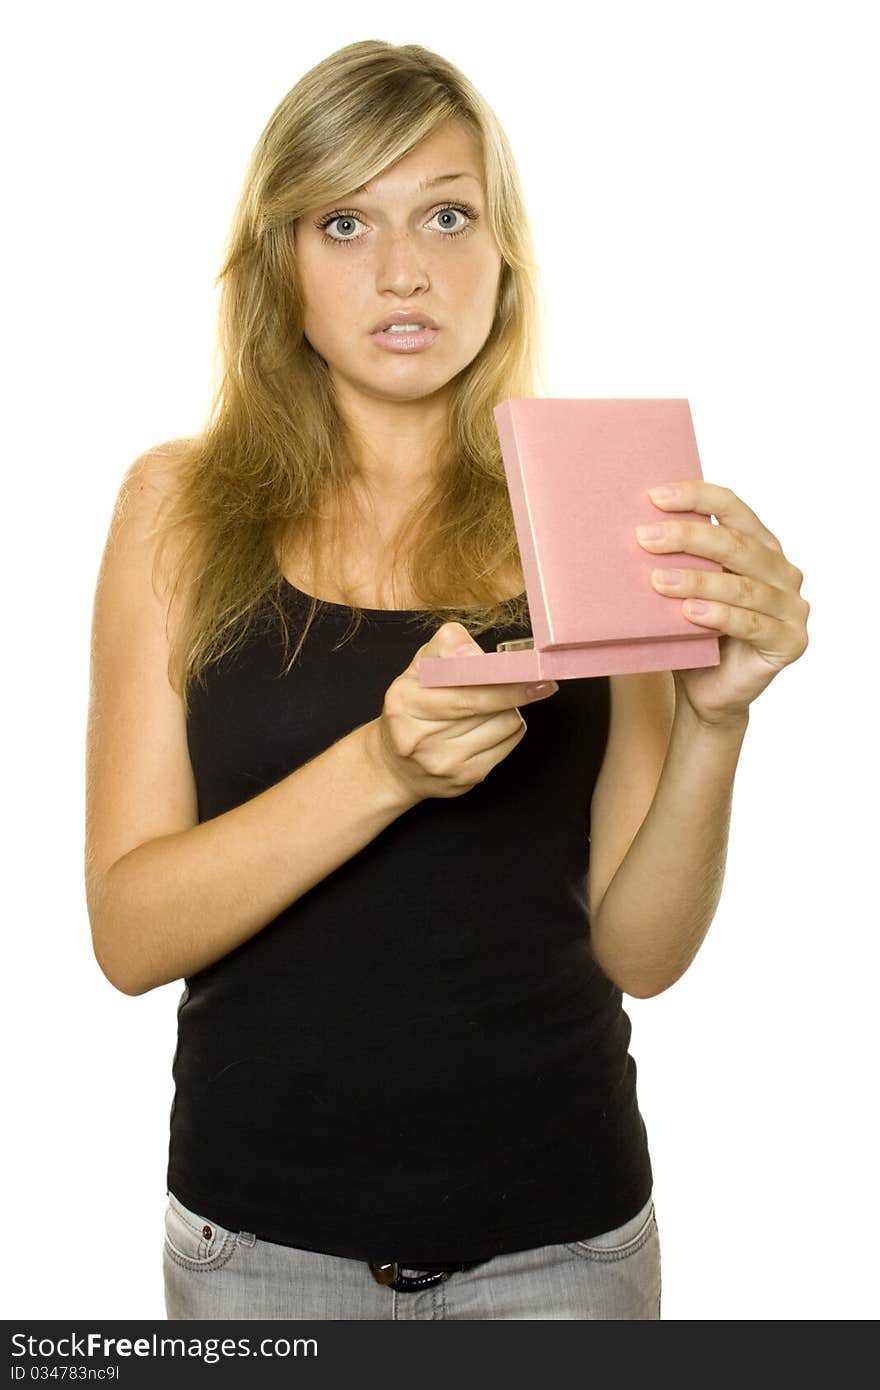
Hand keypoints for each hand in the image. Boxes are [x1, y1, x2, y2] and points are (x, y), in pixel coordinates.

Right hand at [369, 622, 559, 801]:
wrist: (396, 766)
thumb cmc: (413, 708)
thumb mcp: (419, 667)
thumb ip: (446, 646)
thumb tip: (473, 652)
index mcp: (404, 700)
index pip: (463, 689)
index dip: (499, 679)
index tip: (529, 671)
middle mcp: (418, 735)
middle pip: (487, 707)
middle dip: (514, 691)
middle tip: (539, 682)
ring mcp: (442, 761)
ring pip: (504, 723)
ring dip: (508, 709)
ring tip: (493, 706)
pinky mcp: (463, 779)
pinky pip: (507, 744)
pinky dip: (508, 730)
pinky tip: (492, 726)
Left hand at [635, 482, 809, 727]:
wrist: (704, 694)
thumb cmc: (692, 636)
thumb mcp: (682, 590)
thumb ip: (675, 560)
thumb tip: (633, 526)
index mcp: (761, 547)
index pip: (734, 509)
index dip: (697, 497)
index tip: (654, 496)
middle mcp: (782, 572)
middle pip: (737, 545)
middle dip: (688, 537)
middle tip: (645, 537)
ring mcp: (792, 607)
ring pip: (743, 587)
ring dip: (697, 581)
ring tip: (657, 581)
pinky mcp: (791, 642)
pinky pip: (752, 625)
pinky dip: (719, 617)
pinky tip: (690, 613)